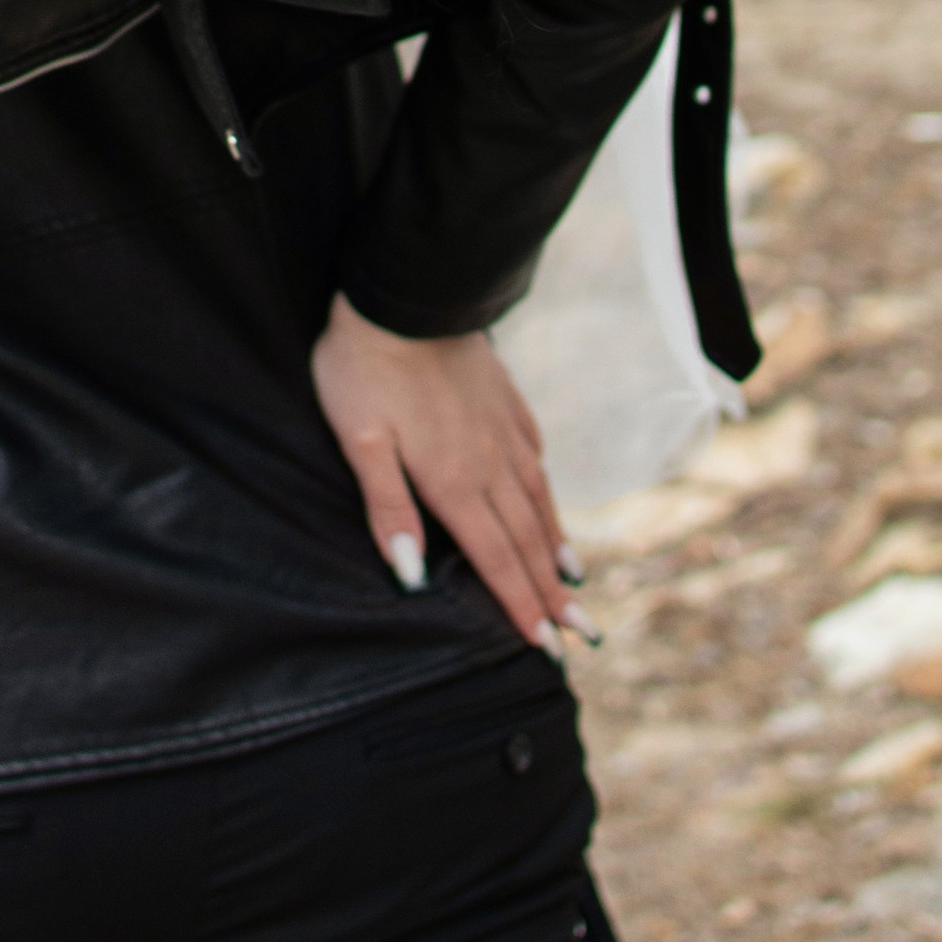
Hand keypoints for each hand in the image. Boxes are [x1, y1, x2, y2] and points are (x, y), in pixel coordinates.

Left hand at [310, 296, 572, 650]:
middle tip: (581, 636)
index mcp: (453, 480)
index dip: (520, 607)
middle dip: (551, 594)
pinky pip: (535, 459)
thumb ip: (388, 507)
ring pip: (537, 502)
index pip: (494, 560)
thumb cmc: (365, 367)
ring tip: (575, 584)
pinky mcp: (506, 400)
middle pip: (526, 541)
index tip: (547, 649)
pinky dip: (547, 494)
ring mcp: (503, 430)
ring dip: (555, 549)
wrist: (406, 292)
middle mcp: (489, 463)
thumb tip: (412, 577)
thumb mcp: (361, 440)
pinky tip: (548, 503)